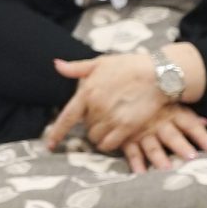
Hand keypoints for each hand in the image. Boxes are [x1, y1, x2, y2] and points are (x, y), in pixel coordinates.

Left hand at [44, 54, 169, 152]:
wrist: (158, 73)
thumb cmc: (129, 66)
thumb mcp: (101, 62)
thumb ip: (77, 68)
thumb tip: (57, 65)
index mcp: (87, 91)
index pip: (67, 117)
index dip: (57, 133)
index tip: (49, 145)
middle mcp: (97, 107)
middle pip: (86, 128)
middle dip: (91, 124)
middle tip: (103, 115)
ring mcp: (112, 118)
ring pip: (96, 138)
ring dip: (99, 135)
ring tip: (110, 125)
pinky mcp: (127, 127)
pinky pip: (110, 144)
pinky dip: (109, 143)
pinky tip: (115, 135)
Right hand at [114, 105, 206, 174]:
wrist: (117, 91)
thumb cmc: (149, 99)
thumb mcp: (167, 102)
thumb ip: (187, 115)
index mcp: (170, 112)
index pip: (189, 123)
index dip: (201, 135)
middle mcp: (157, 122)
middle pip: (171, 135)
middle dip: (181, 146)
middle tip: (191, 157)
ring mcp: (141, 131)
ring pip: (152, 145)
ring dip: (159, 157)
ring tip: (167, 169)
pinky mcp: (126, 138)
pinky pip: (131, 151)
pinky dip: (136, 162)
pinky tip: (140, 173)